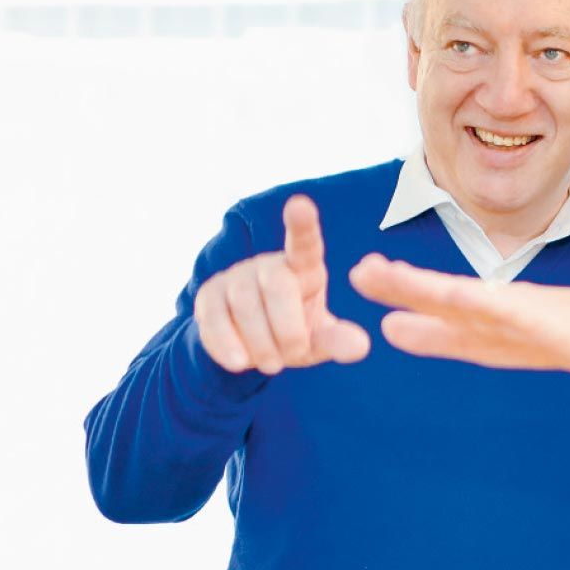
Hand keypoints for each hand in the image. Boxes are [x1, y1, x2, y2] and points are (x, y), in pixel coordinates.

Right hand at [194, 196, 371, 373]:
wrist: (249, 347)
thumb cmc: (293, 334)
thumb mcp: (318, 340)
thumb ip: (337, 341)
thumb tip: (361, 346)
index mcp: (303, 266)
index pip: (304, 242)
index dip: (301, 224)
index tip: (300, 205)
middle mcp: (268, 264)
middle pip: (276, 285)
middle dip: (287, 329)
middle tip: (293, 355)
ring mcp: (235, 277)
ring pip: (244, 305)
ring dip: (260, 344)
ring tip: (272, 364)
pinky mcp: (208, 296)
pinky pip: (214, 319)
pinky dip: (227, 346)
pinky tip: (239, 362)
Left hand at [347, 255, 569, 376]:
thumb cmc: (568, 330)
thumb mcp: (500, 339)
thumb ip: (449, 334)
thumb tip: (393, 328)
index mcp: (482, 320)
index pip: (433, 303)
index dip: (398, 291)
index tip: (360, 274)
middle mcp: (497, 312)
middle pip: (442, 296)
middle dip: (402, 286)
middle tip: (360, 271)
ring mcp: (524, 315)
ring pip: (468, 300)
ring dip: (430, 290)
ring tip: (397, 278)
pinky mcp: (550, 323)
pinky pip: (510, 312)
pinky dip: (483, 305)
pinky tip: (458, 297)